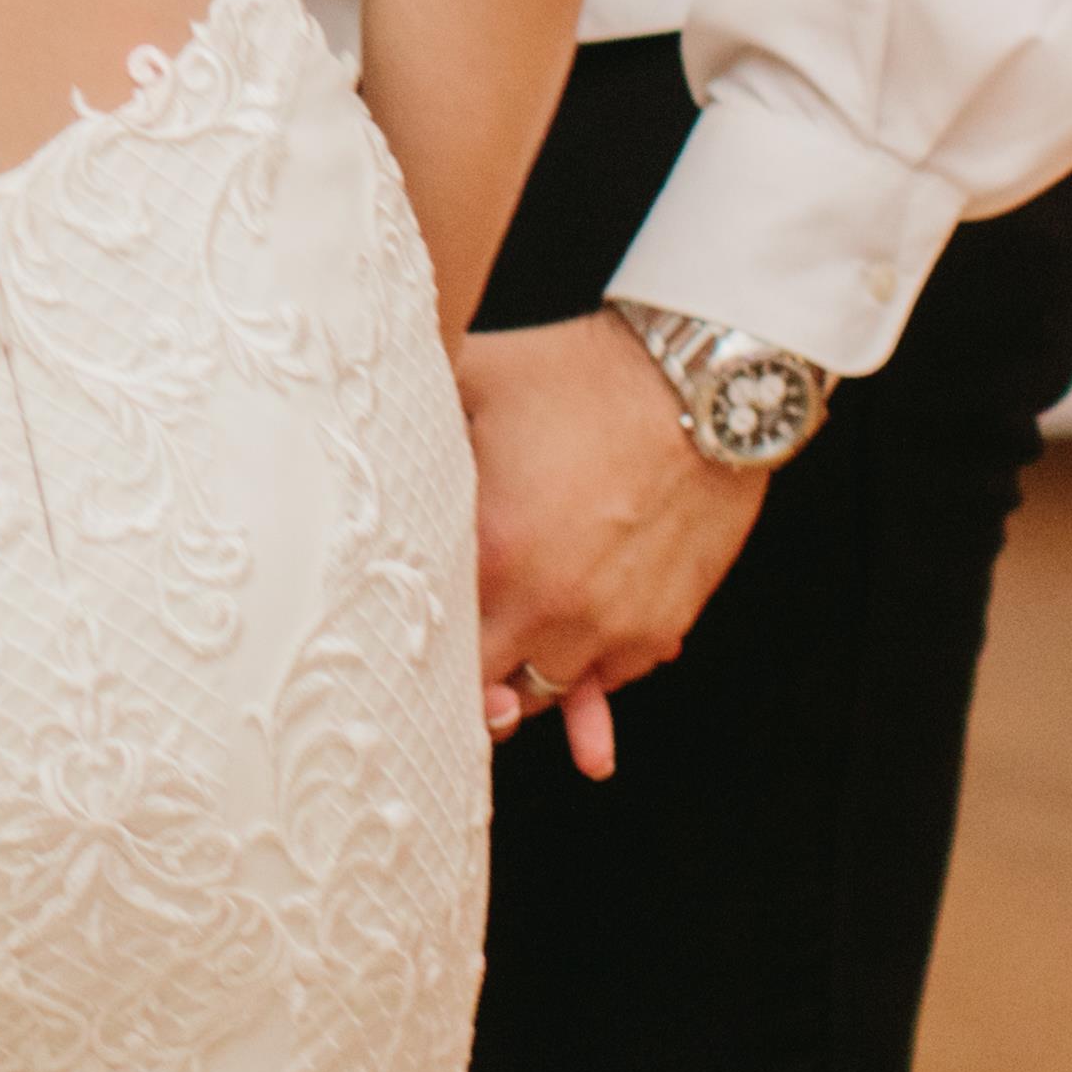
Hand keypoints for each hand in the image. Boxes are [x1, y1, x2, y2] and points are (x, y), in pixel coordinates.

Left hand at [459, 317, 771, 782]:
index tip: (419, 642)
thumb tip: (373, 425)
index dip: (426, 656)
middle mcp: (550, 609)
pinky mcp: (665, 622)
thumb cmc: (581, 377)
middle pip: (497, 694)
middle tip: (472, 656)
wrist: (698, 383)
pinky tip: (586, 632)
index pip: (441, 656)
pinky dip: (600, 659)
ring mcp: (612, 625)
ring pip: (558, 688)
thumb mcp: (478, 384)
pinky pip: (621, 672)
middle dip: (480, 681)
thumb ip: (421, 426)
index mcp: (491, 558)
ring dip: (539, 671)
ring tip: (525, 646)